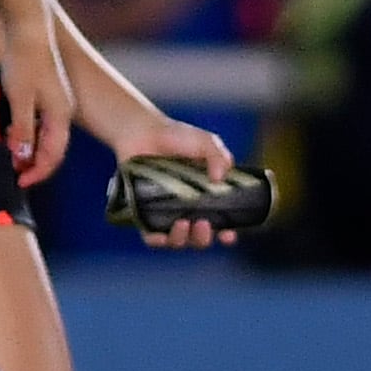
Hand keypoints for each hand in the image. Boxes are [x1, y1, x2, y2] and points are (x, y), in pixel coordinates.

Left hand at [0, 10, 76, 183]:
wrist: (27, 28)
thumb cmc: (24, 62)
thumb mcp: (20, 99)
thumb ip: (22, 130)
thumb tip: (22, 159)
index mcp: (61, 115)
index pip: (53, 155)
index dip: (37, 172)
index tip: (19, 184)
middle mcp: (63, 111)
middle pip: (52, 148)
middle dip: (34, 165)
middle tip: (14, 175)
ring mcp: (56, 101)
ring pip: (46, 136)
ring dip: (30, 151)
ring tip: (12, 160)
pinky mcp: (46, 92)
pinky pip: (40, 123)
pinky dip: (28, 135)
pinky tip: (14, 135)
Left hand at [126, 117, 240, 248]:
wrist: (142, 130)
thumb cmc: (176, 137)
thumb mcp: (205, 143)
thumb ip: (219, 157)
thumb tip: (219, 179)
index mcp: (207, 199)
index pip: (221, 224)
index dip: (227, 234)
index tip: (228, 234)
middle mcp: (188, 210)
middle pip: (199, 238)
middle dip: (203, 238)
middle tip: (203, 223)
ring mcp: (165, 213)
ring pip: (177, 240)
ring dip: (183, 239)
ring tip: (183, 224)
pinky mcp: (143, 214)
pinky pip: (150, 237)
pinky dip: (157, 241)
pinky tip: (162, 236)